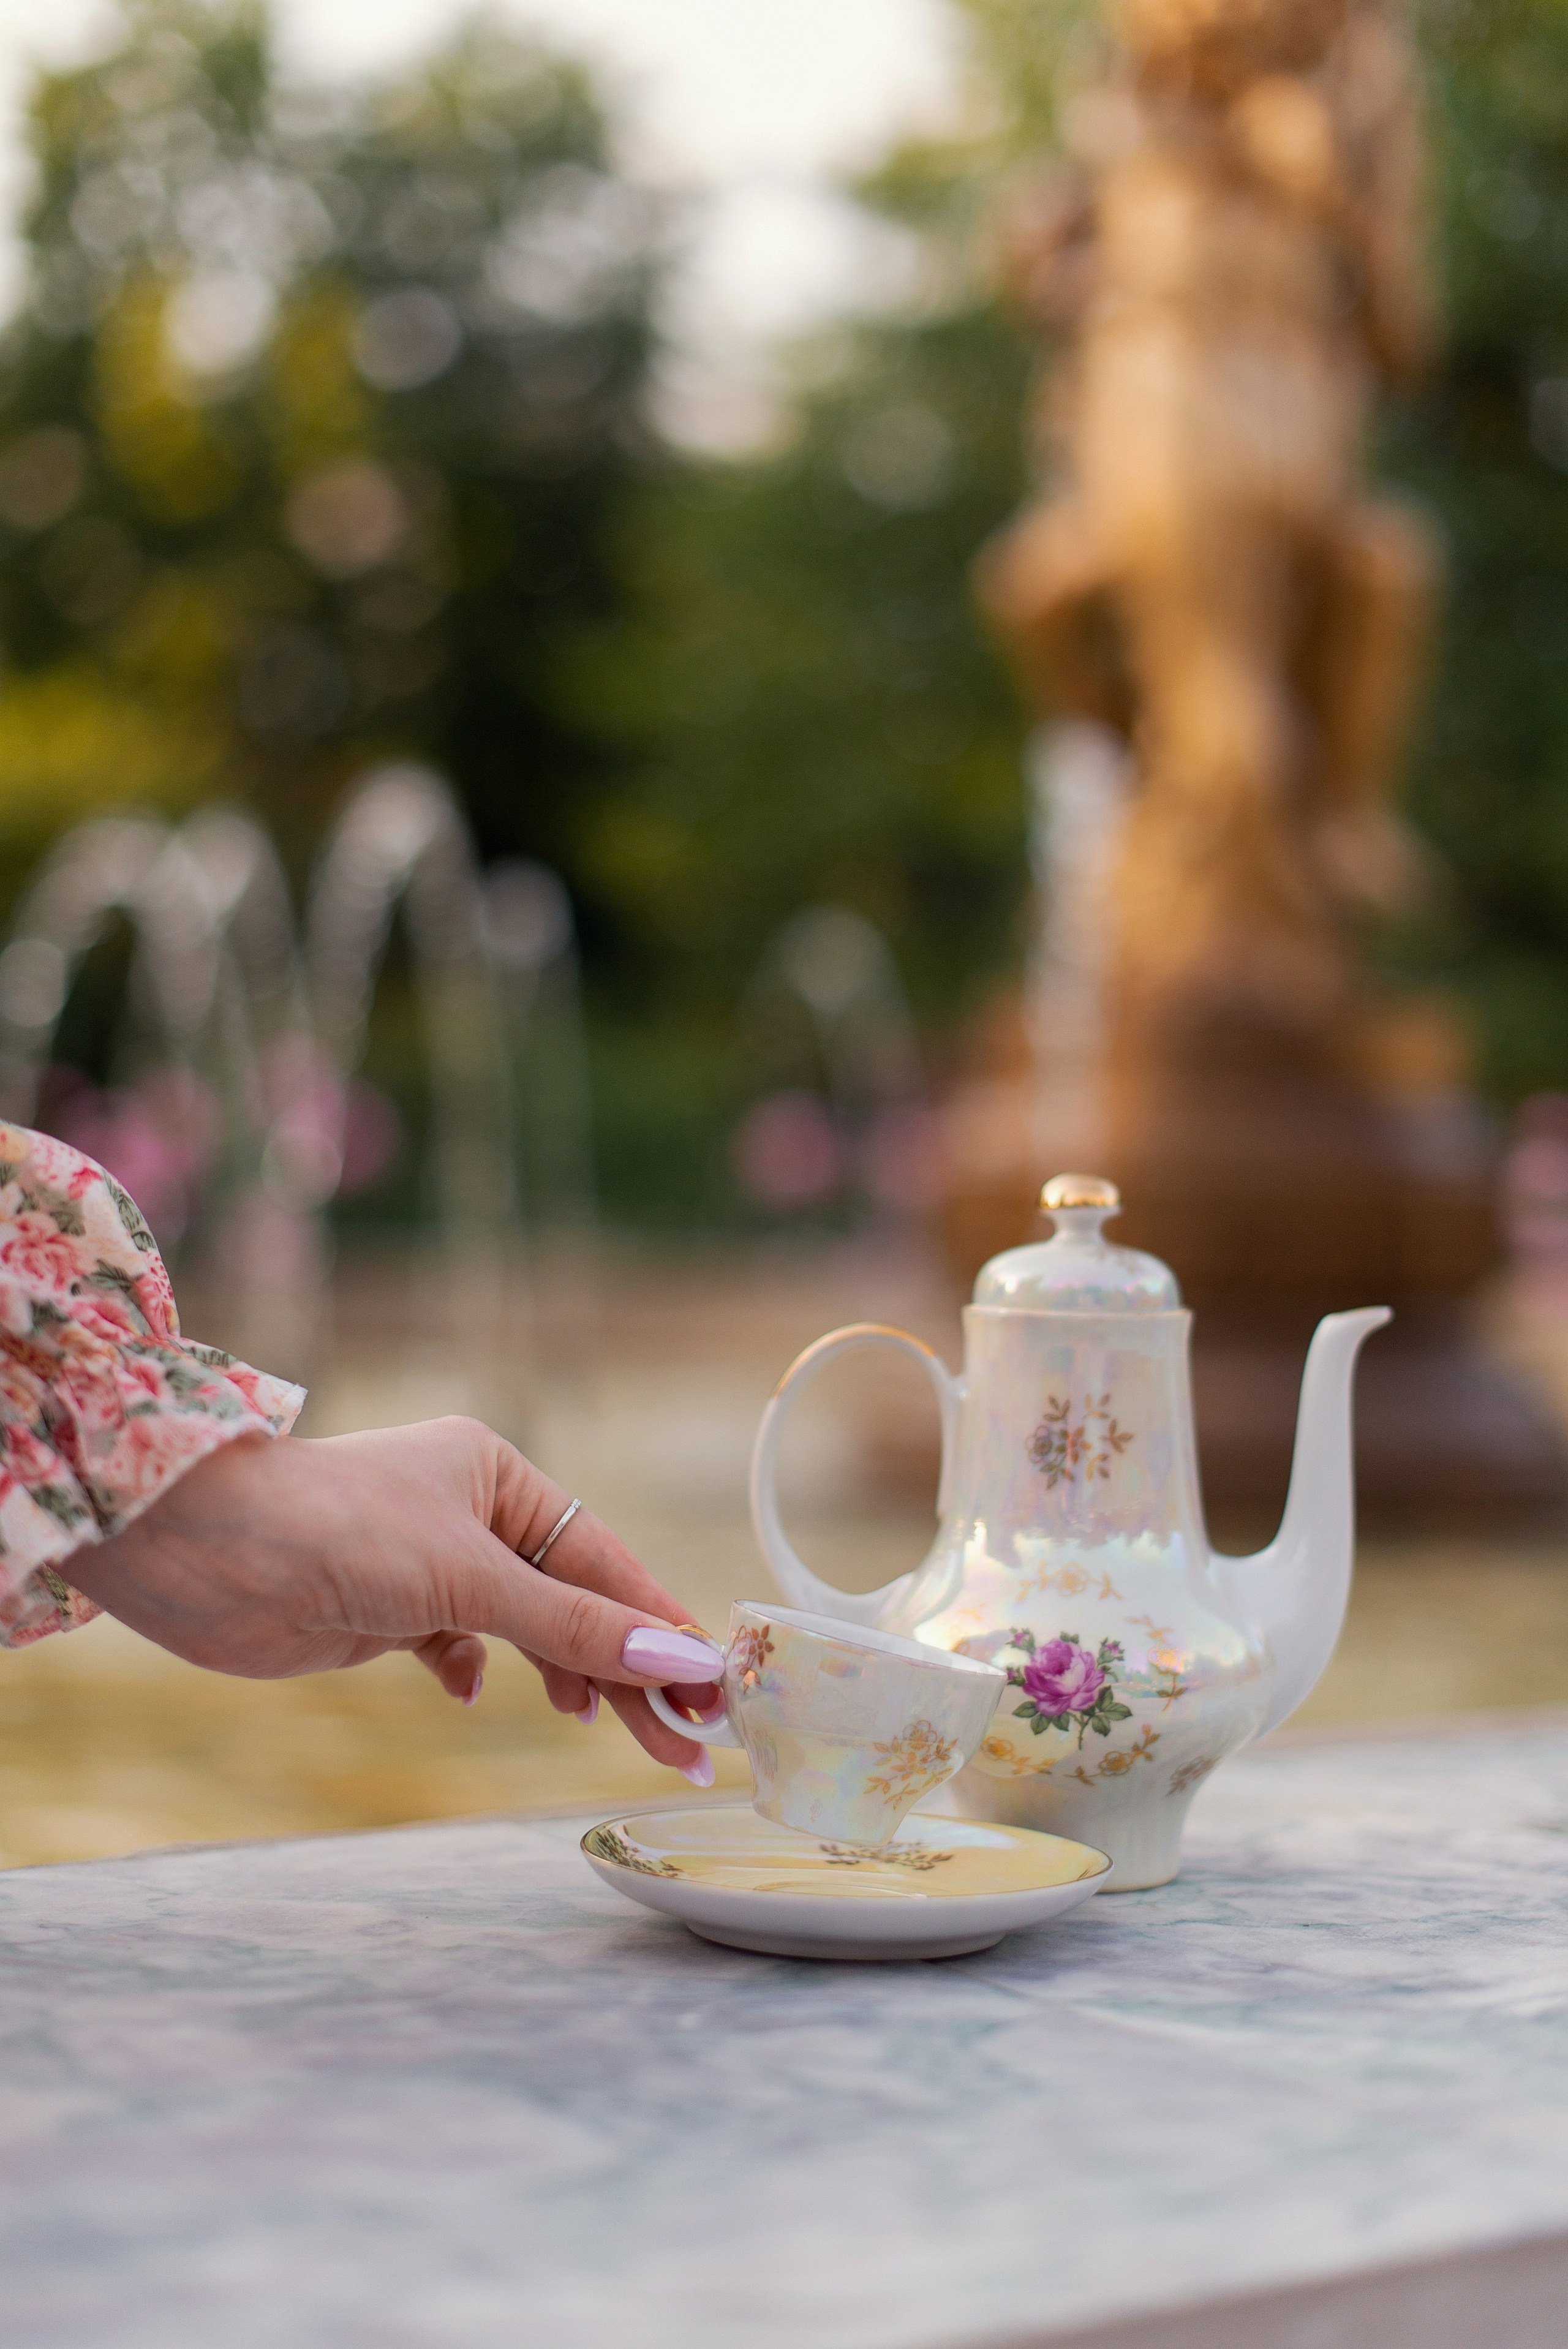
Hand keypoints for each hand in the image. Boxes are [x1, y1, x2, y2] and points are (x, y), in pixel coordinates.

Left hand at [64, 1418, 721, 1779]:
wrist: (199, 1550)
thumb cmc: (336, 1529)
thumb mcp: (471, 1578)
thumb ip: (574, 1628)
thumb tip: (678, 1663)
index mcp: (500, 1477)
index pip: (604, 1564)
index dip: (659, 1629)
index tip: (713, 1692)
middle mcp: (470, 1514)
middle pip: (572, 1604)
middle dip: (625, 1672)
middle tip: (685, 1747)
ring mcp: (426, 1564)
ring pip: (523, 1630)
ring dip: (565, 1678)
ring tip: (605, 1730)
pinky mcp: (385, 1610)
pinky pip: (457, 1644)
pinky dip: (473, 1670)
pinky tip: (475, 1693)